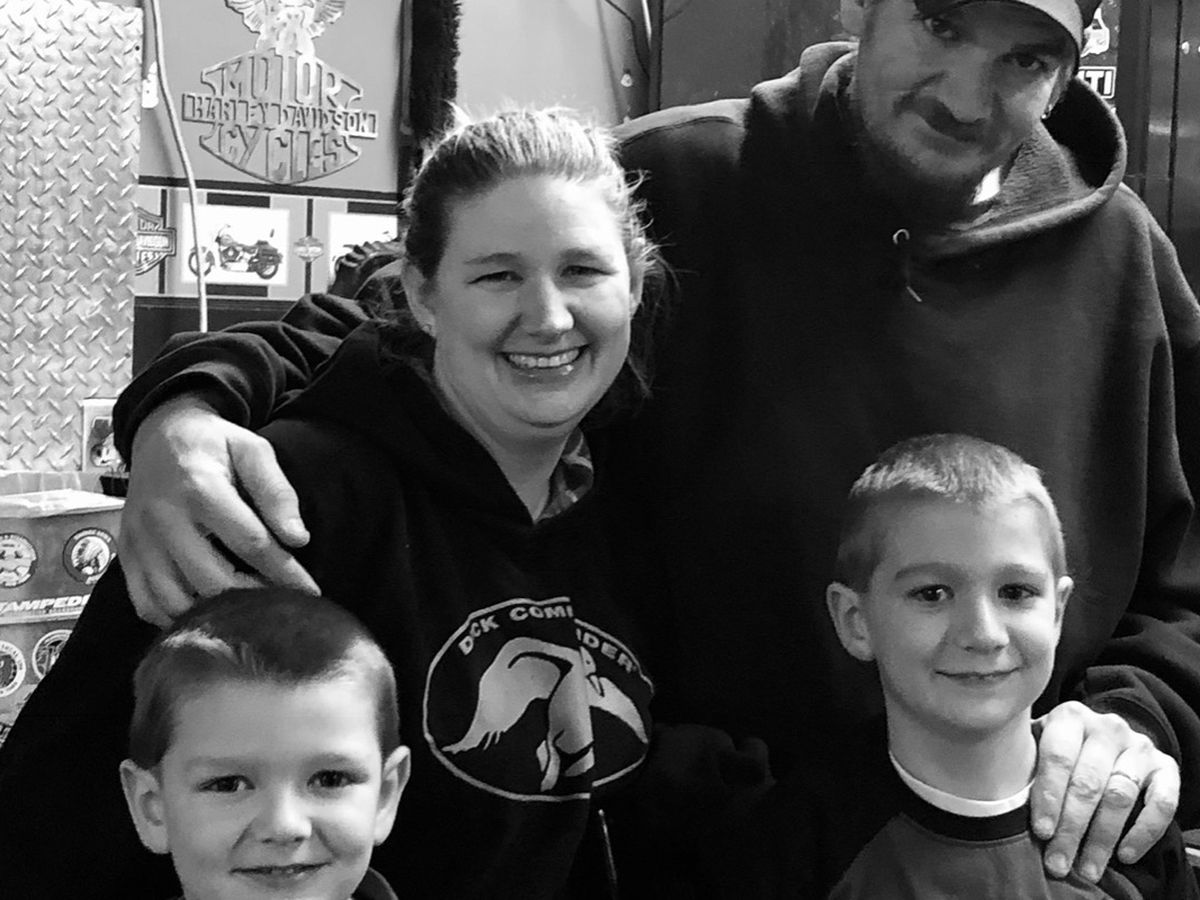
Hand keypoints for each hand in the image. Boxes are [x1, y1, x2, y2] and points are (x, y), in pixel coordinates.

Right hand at [118, 394, 317, 625]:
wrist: (158, 434)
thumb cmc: (212, 443)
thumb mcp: (252, 449)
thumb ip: (276, 491)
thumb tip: (297, 538)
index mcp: (199, 488)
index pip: (250, 542)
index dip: (284, 572)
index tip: (308, 592)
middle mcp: (164, 518)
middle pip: (212, 580)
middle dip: (252, 598)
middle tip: (279, 605)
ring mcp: (140, 540)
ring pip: (177, 600)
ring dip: (214, 615)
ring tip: (245, 612)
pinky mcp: (127, 554)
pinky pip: (146, 604)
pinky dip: (175, 618)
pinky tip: (204, 614)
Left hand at [1032, 701, 1179, 881]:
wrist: (1106, 737)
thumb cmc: (1061, 748)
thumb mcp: (1039, 745)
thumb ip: (1026, 763)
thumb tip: (998, 799)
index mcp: (1069, 717)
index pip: (1057, 757)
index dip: (1049, 796)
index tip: (1041, 831)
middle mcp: (1107, 727)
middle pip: (1087, 782)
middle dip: (1072, 827)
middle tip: (1058, 860)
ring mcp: (1139, 746)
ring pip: (1121, 796)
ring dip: (1101, 838)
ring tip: (1087, 868)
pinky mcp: (1166, 767)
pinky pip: (1161, 802)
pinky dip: (1143, 831)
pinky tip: (1125, 855)